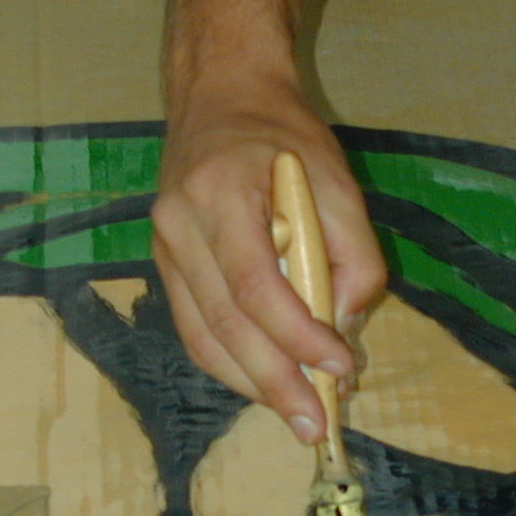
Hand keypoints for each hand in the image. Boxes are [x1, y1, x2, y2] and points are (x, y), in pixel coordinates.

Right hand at [152, 78, 386, 443]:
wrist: (218, 92)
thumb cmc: (281, 132)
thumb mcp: (336, 175)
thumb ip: (352, 250)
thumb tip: (348, 323)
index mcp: (221, 193)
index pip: (255, 285)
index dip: (297, 336)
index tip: (339, 366)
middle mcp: (179, 224)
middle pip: (225, 324)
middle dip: (275, 382)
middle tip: (316, 423)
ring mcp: (163, 246)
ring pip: (203, 337)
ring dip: (251, 385)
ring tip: (294, 414)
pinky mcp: (164, 263)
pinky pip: (194, 328)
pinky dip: (230, 364)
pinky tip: (264, 384)